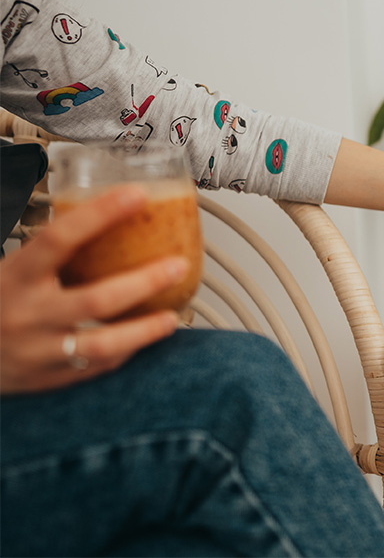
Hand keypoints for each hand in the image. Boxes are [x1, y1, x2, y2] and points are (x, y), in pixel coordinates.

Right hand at [0, 185, 188, 394]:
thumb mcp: (14, 269)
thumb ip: (55, 251)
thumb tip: (109, 211)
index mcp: (16, 276)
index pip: (59, 239)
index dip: (100, 214)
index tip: (137, 196)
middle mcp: (26, 314)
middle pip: (95, 300)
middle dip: (144, 282)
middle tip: (177, 265)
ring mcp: (37, 350)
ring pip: (102, 344)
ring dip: (144, 330)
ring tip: (171, 316)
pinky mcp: (48, 377)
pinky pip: (97, 366)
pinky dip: (125, 350)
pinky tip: (144, 337)